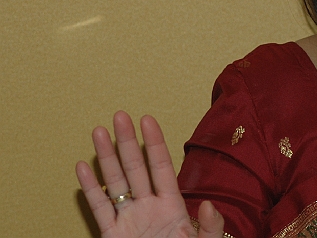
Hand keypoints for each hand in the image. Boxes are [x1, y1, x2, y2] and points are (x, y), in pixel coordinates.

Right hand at [76, 111, 224, 237]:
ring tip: (99, 132)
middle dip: (127, 142)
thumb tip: (208, 205)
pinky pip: (99, 210)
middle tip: (119, 115)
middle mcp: (148, 208)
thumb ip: (209, 227)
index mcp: (172, 206)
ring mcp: (129, 220)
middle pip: (135, 168)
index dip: (154, 143)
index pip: (161, 167)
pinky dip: (90, 190)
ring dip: (106, 158)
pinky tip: (82, 168)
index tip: (147, 119)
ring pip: (114, 183)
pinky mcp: (112, 236)